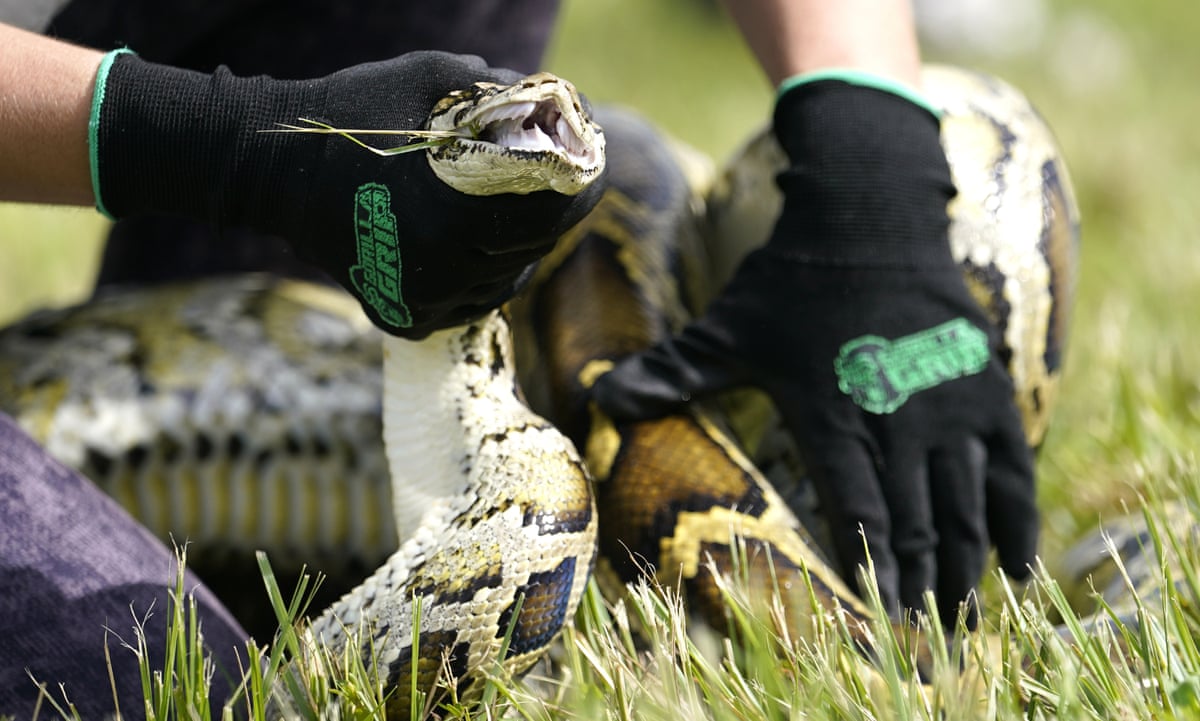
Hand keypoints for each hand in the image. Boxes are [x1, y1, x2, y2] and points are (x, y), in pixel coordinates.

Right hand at [90, 51, 601, 336]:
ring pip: (505, 279)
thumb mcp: (429, 78)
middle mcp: (444, 268)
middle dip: (553, 215)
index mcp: (456, 212)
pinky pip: (470, 303)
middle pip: (534, 248)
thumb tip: (551, 101)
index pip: (552, 213)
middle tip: (560, 187)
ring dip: (520, 247)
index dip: (582, 188)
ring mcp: (422, 300)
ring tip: (517, 213)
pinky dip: (484, 276)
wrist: (269, 170)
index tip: (591, 168)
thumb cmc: (351, 113)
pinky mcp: (403, 317)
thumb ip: (497, 91)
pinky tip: (481, 247)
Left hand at [592, 78, 1035, 621]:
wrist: (869, 212)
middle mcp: (898, 418)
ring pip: (966, 505)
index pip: (858, 508)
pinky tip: (1018, 564)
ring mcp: (949, 404)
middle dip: (922, 585)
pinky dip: (1016, 520)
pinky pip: (1011, 468)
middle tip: (927, 640)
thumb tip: (599, 398)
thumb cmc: (791, 277)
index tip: (881, 619)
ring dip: (967, 566)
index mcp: (833, 413)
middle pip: (918, 521)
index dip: (872, 567)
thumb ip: (672, 371)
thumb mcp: (726, 327)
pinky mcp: (985, 387)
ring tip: (964, 616)